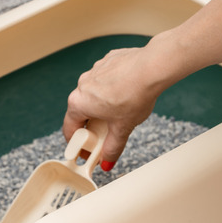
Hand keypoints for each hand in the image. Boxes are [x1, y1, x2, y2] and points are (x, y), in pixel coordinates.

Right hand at [63, 41, 175, 168]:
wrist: (152, 67)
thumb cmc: (135, 95)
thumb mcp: (123, 128)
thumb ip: (112, 147)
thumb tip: (107, 161)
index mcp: (79, 103)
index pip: (70, 128)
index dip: (77, 143)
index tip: (86, 150)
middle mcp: (82, 85)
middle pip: (82, 111)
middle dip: (92, 125)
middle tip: (106, 134)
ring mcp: (94, 71)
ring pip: (94, 94)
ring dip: (102, 105)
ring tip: (121, 112)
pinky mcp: (107, 61)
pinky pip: (106, 79)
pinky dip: (112, 88)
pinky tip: (127, 93)